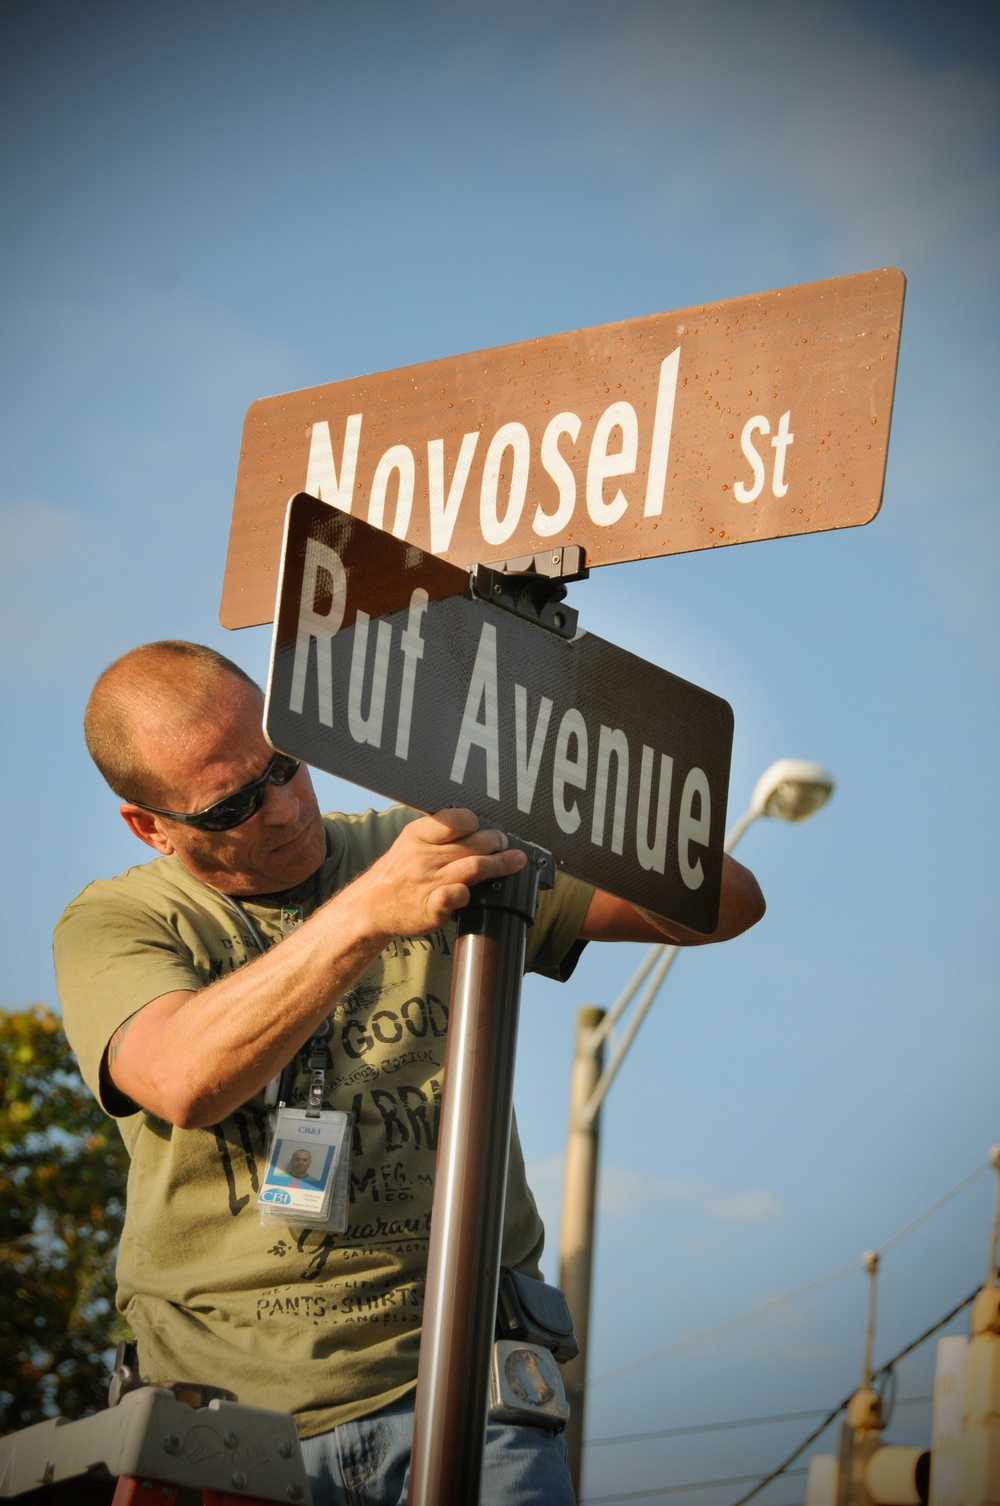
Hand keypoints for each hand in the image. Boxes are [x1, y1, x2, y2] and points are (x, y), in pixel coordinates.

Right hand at [346, 808, 526, 937]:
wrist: (372, 906)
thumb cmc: (398, 872)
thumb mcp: (411, 842)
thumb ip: (439, 833)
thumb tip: (477, 826)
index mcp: (419, 835)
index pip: (455, 820)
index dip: (476, 823)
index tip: (485, 827)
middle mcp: (424, 857)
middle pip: (474, 843)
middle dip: (497, 842)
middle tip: (505, 844)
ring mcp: (429, 882)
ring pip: (475, 867)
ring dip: (501, 864)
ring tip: (515, 861)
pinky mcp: (431, 908)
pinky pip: (455, 896)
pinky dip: (467, 892)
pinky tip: (473, 892)